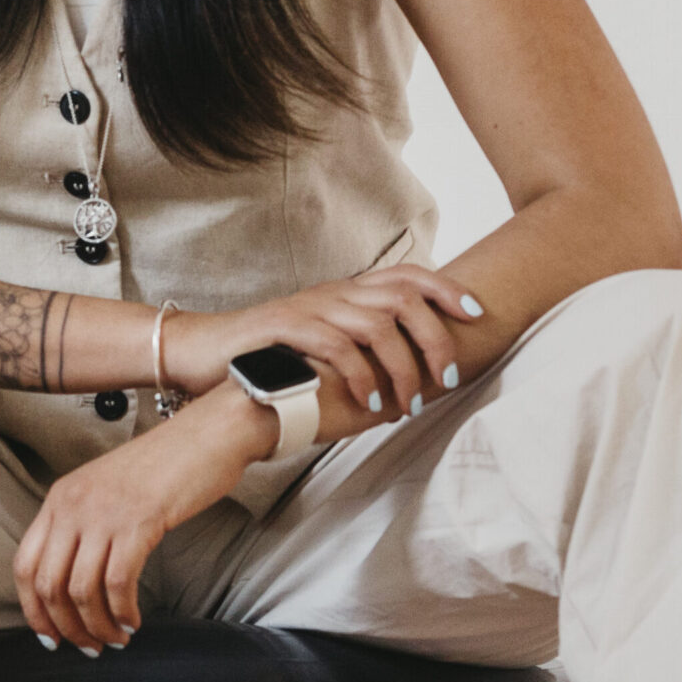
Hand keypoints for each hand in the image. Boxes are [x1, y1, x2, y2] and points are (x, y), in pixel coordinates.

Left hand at [13, 392, 263, 654]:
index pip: (24, 565)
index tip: (52, 637)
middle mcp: (72, 505)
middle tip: (90, 647)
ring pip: (81, 590)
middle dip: (66, 627)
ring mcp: (103, 512)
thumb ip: (85, 525)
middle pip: (48, 584)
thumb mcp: (108, 491)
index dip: (33, 610)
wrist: (208, 434)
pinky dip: (122, 611)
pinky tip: (134, 621)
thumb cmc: (165, 467)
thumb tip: (77, 584)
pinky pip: (117, 583)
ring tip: (116, 639)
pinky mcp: (138, 521)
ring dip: (98, 626)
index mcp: (59, 498)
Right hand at [163, 265, 483, 423]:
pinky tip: (372, 406)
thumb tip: (408, 370)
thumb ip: (361, 348)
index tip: (476, 314)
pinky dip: (363, 378)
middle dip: (436, 338)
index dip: (446, 290)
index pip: (407, 276)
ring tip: (412, 403)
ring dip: (404, 367)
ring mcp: (309, 308)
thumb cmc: (268, 359)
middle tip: (448, 377)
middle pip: (403, 298)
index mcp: (345, 293)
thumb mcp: (323, 345)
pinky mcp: (285, 330)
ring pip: (377, 325)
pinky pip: (338, 347)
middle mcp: (332, 294)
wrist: (205, 357)